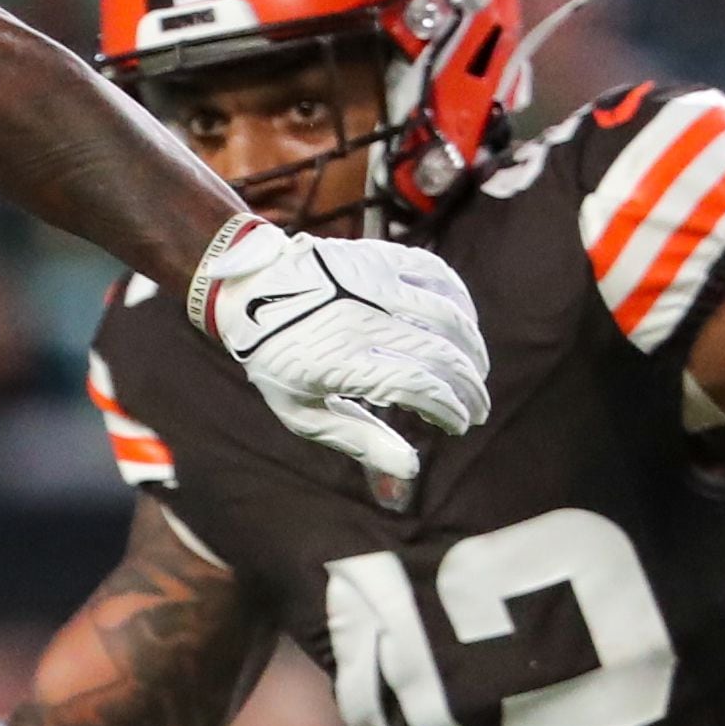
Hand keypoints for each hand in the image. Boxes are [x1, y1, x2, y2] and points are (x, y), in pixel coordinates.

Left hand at [190, 215, 487, 485]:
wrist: (248, 289)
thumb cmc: (275, 360)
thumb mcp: (302, 412)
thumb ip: (357, 439)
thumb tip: (410, 468)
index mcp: (342, 361)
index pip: (417, 385)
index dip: (448, 408)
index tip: (458, 425)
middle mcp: (362, 319)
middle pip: (441, 354)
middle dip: (469, 387)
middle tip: (476, 409)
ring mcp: (373, 282)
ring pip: (448, 314)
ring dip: (472, 348)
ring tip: (476, 374)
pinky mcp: (379, 257)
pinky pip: (436, 274)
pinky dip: (460, 301)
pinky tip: (464, 325)